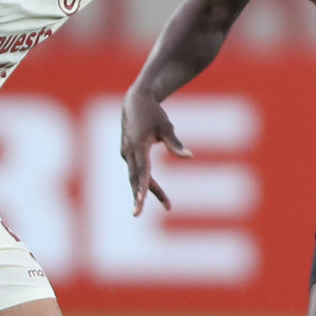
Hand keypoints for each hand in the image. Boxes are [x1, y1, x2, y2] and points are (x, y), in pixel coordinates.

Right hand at [120, 87, 191, 215]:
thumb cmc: (153, 113)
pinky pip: (136, 171)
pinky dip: (144, 182)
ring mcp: (126, 153)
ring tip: (168, 205)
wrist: (135, 101)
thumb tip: (189, 157)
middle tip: (137, 214)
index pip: (141, 170)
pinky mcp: (128, 154)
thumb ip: (175, 144)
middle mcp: (129, 151)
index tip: (141, 200)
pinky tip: (154, 191)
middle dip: (138, 197)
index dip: (142, 187)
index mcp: (138, 145)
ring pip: (135, 177)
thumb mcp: (166, 126)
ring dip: (146, 192)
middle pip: (135, 179)